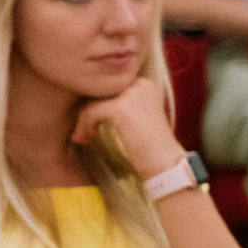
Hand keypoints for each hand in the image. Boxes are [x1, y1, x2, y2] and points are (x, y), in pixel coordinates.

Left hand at [69, 78, 185, 179]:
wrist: (164, 163)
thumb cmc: (147, 146)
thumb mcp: (134, 118)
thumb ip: (115, 105)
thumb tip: (83, 102)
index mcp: (143, 84)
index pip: (107, 89)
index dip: (96, 106)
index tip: (91, 126)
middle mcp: (139, 84)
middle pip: (98, 94)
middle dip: (87, 114)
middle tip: (85, 134)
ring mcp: (132, 94)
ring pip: (92, 102)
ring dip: (84, 122)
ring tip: (84, 138)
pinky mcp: (122, 107)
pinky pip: (91, 112)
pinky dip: (85, 127)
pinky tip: (87, 140)